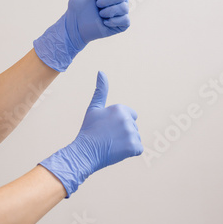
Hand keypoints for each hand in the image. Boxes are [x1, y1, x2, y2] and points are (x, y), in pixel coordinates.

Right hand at [39, 71, 142, 196]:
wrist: (84, 152)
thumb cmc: (89, 130)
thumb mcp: (94, 108)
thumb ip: (101, 90)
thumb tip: (101, 71)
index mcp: (120, 108)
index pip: (132, 115)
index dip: (120, 123)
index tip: (108, 128)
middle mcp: (127, 119)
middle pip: (133, 127)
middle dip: (124, 132)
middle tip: (108, 137)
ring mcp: (131, 133)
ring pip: (136, 138)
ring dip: (127, 143)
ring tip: (112, 144)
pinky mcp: (134, 147)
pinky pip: (138, 149)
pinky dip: (130, 152)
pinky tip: (118, 151)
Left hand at [65, 0, 129, 49]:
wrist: (74, 24)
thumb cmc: (78, 4)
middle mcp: (120, 0)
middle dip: (105, 1)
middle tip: (97, 6)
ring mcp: (122, 13)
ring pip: (124, 7)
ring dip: (107, 11)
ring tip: (100, 15)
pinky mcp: (122, 25)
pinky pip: (126, 20)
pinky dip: (113, 21)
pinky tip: (105, 23)